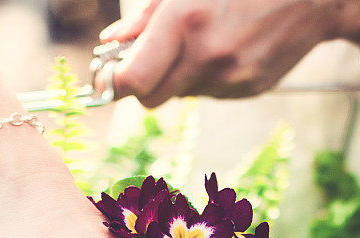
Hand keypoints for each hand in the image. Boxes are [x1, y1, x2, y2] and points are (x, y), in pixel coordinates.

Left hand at [101, 0, 359, 106]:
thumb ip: (146, 16)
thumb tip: (113, 43)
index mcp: (186, 21)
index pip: (134, 82)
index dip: (116, 82)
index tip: (111, 74)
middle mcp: (208, 57)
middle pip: (152, 99)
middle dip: (143, 82)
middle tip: (146, 60)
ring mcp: (231, 79)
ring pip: (182, 95)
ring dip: (179, 75)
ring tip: (201, 39)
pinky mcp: (249, 90)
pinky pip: (210, 93)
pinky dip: (207, 76)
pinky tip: (226, 46)